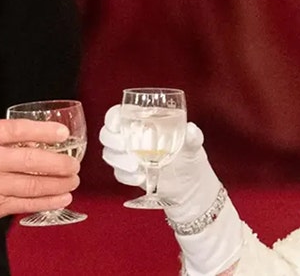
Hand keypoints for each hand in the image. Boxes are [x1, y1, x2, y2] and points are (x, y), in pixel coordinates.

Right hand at [0, 119, 80, 225]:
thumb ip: (7, 135)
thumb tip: (41, 135)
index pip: (18, 130)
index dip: (44, 131)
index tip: (62, 133)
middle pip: (31, 161)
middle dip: (59, 163)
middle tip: (74, 163)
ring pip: (33, 186)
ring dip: (59, 183)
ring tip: (73, 179)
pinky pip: (27, 204)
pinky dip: (48, 201)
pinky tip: (61, 197)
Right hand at [100, 105, 218, 216]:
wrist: (189, 186)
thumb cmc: (189, 157)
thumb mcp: (193, 146)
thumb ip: (192, 136)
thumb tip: (191, 129)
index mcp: (143, 121)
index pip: (118, 114)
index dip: (113, 118)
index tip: (116, 124)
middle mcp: (131, 136)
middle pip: (107, 134)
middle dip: (113, 141)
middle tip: (125, 147)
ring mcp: (128, 155)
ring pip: (109, 154)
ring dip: (118, 160)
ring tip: (136, 166)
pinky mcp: (128, 173)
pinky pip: (118, 173)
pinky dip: (126, 176)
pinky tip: (140, 177)